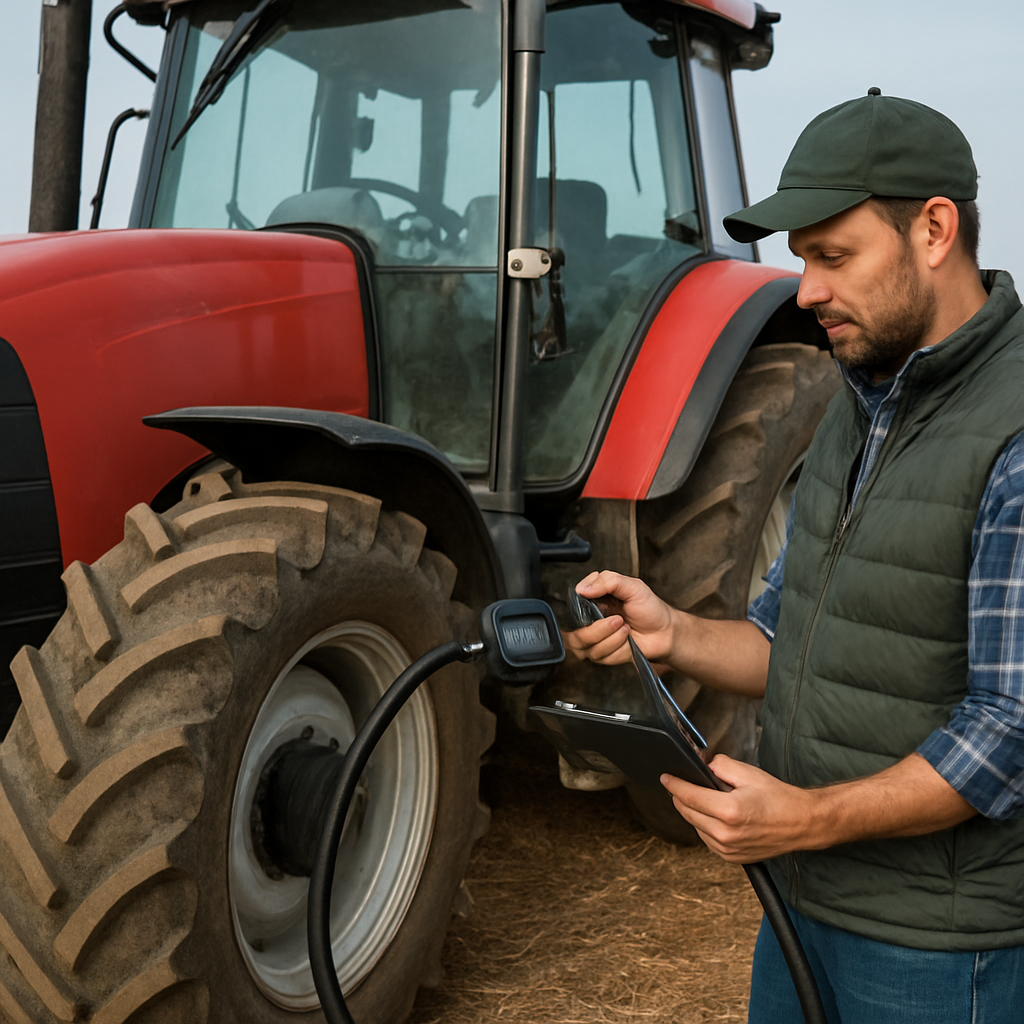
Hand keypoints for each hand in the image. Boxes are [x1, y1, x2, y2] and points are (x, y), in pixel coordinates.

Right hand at [563, 570, 676, 666]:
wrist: (666, 632)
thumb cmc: (651, 609)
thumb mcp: (633, 586)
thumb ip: (607, 581)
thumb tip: (582, 588)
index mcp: (594, 600)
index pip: (572, 606)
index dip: (581, 608)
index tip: (600, 604)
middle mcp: (591, 620)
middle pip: (574, 633)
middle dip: (598, 629)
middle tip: (618, 620)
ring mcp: (597, 639)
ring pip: (587, 647)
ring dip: (611, 639)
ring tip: (626, 628)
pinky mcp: (606, 655)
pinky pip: (601, 656)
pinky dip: (618, 648)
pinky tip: (628, 641)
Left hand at [660, 755, 815, 862]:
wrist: (802, 823)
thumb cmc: (779, 798)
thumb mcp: (748, 773)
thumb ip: (720, 766)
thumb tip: (701, 765)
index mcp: (729, 812)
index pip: (689, 796)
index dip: (674, 784)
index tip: (666, 777)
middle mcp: (726, 834)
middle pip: (687, 812)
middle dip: (681, 796)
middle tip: (682, 784)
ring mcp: (728, 849)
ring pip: (695, 826)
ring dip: (694, 812)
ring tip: (705, 799)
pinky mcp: (731, 858)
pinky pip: (706, 839)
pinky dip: (705, 825)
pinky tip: (715, 815)